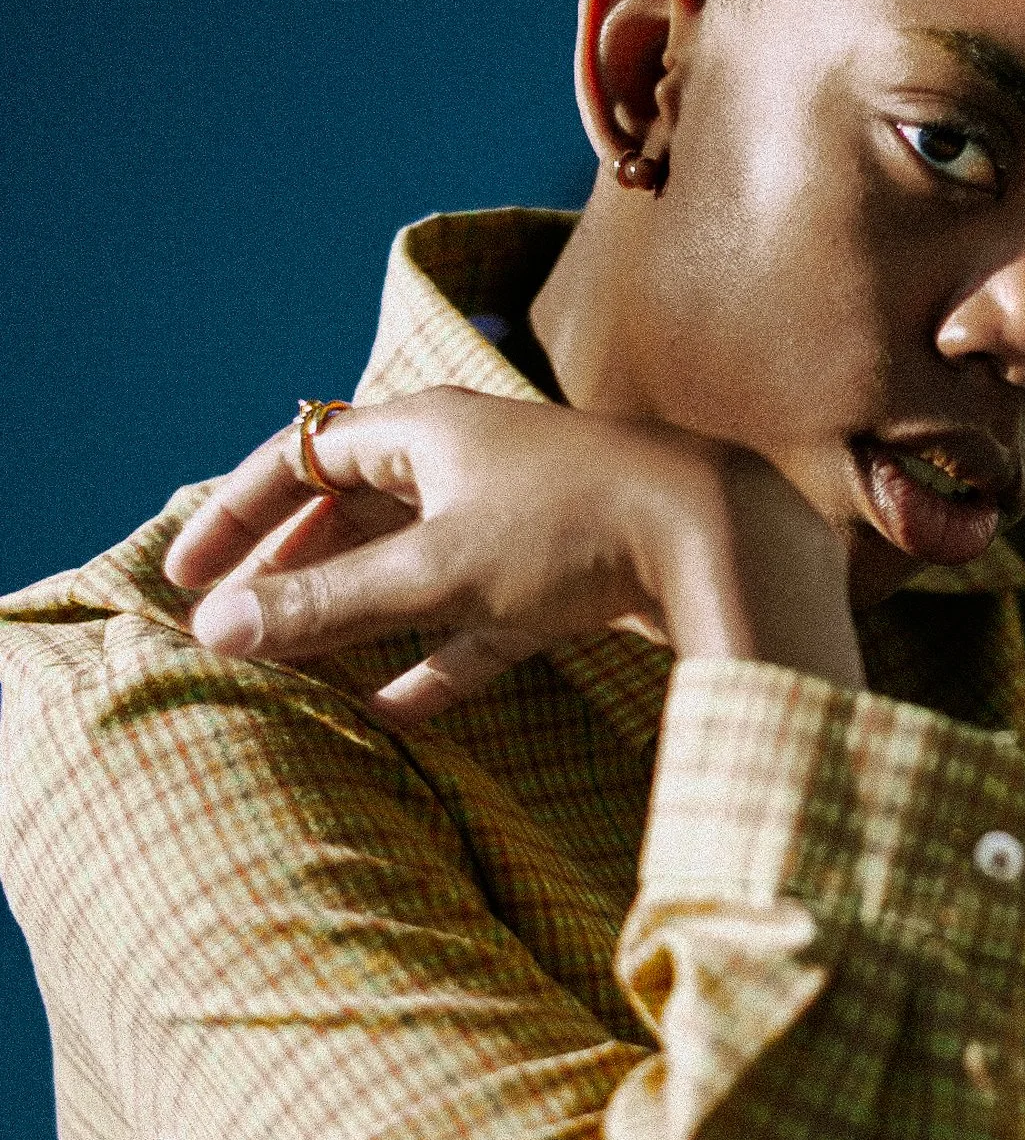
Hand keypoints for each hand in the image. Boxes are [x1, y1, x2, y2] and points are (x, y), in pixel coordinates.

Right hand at [162, 389, 865, 718]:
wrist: (722, 538)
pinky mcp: (568, 577)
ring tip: (297, 666)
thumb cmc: (574, 530)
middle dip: (293, 569)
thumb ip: (328, 605)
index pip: (305, 457)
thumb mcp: (436, 569)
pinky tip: (394, 711)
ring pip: (416, 569)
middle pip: (357, 511)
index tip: (187, 573)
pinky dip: (435, 660)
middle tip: (231, 623)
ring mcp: (522, 520)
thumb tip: (217, 630)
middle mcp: (471, 461)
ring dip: (358, 617)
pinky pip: (480, 621)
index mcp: (429, 428)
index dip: (240, 513)